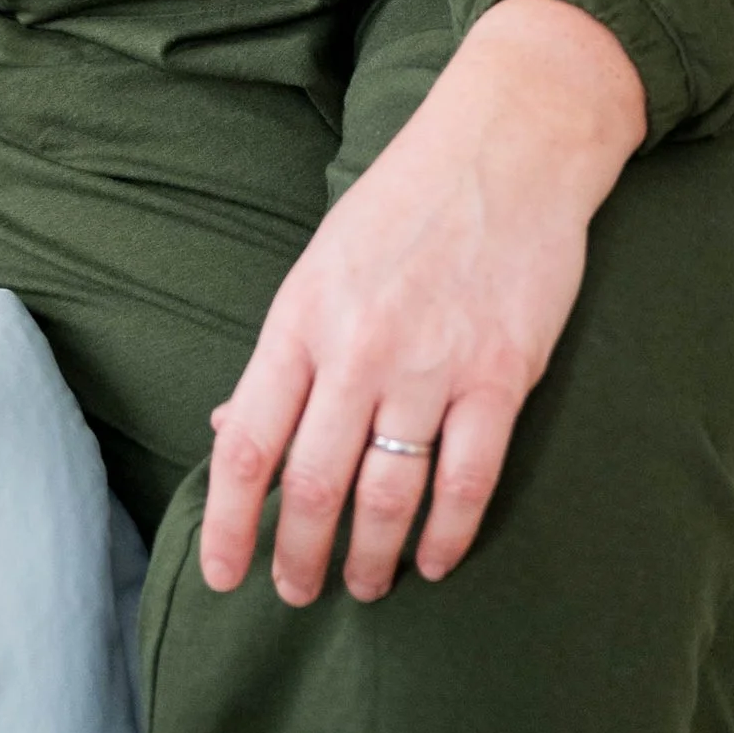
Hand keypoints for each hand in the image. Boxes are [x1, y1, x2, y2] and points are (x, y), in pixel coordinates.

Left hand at [199, 0, 646, 606]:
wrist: (509, 140)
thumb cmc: (406, 198)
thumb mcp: (322, 261)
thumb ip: (284, 353)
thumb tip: (231, 434)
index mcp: (302, 316)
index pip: (248, 444)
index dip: (230, 523)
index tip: (224, 575)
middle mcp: (358, 347)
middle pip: (313, 486)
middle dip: (298, 557)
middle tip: (297, 592)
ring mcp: (432, 364)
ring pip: (387, 498)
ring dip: (371, 559)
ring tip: (366, 585)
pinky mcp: (501, 374)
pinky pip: (467, 481)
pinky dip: (448, 536)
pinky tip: (435, 560)